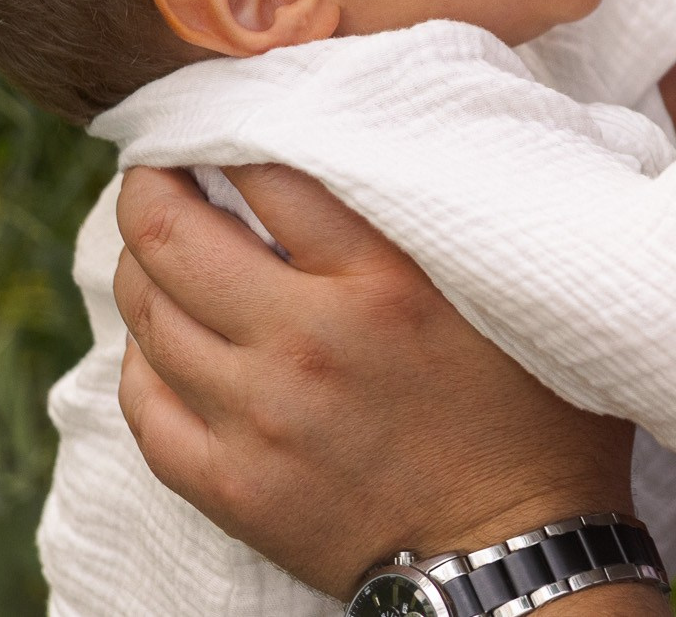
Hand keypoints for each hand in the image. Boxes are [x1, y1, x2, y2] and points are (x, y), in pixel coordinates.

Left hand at [112, 164, 650, 602]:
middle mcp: (308, 341)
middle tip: (156, 170)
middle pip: (175, 236)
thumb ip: (453, 216)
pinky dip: (141, 358)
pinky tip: (161, 339)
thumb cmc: (534, 412)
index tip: (222, 121)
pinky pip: (145, 404)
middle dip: (149, 187)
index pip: (266, 170)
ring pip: (148, 315)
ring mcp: (260, 418)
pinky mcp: (232, 487)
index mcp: (385, 281)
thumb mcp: (511, 292)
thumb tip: (408, 137)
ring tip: (156, 246)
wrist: (515, 555)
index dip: (229, 132)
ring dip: (140, 265)